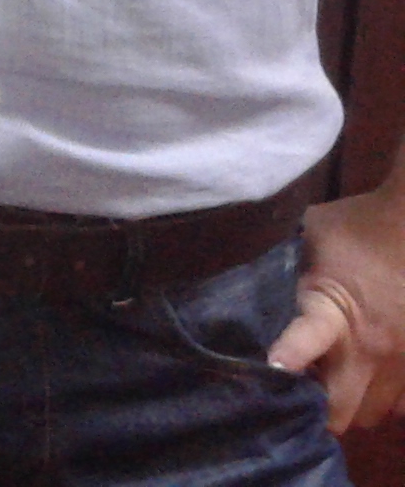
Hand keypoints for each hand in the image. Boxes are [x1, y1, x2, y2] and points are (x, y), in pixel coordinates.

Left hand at [268, 186, 404, 429]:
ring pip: (374, 414)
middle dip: (318, 410)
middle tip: (302, 392)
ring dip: (353, 404)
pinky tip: (372, 379)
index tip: (269, 372)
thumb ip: (285, 263)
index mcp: (333, 311)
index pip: (306, 340)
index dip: (286, 359)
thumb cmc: (357, 224)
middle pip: (341, 412)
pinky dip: (387, 401)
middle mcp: (371, 347)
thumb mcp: (309, 236)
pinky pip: (402, 407)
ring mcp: (402, 362)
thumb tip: (250, 272)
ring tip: (337, 383)